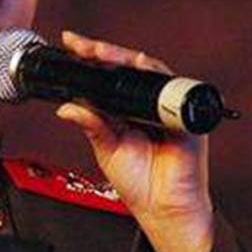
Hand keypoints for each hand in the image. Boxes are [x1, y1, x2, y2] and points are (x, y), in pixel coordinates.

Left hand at [55, 29, 214, 251]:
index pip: (108, 76)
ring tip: (101, 52)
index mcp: (125, 109)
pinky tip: (141, 66)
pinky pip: (173, 88)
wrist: (162, 208)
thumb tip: (66, 107)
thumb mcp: (106, 149)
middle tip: (83, 45)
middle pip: (127, 68)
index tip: (71, 42)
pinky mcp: (185, 116)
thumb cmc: (139, 181)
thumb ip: (91, 125)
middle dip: (104, 52)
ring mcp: (166, 108)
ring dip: (125, 58)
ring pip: (148, 71)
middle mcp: (145, 103)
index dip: (91, 58)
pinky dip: (156, 75)